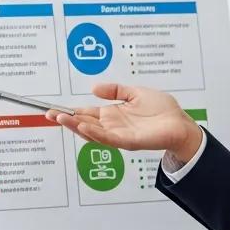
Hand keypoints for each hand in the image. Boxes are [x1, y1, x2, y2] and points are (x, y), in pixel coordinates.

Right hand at [47, 83, 202, 162]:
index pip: (86, 113)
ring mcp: (120, 134)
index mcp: (113, 114)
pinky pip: (108, 138)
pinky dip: (95, 133)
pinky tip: (84, 126)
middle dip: (66, 119)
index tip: (53, 108)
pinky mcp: (129, 141)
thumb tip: (94, 88)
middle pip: (84, 123)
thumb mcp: (135, 92)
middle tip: (49, 114)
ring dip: (76, 126)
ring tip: (60, 118)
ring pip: (92, 132)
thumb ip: (115, 90)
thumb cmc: (163, 110)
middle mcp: (113, 126)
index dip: (70, 111)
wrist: (181, 124)